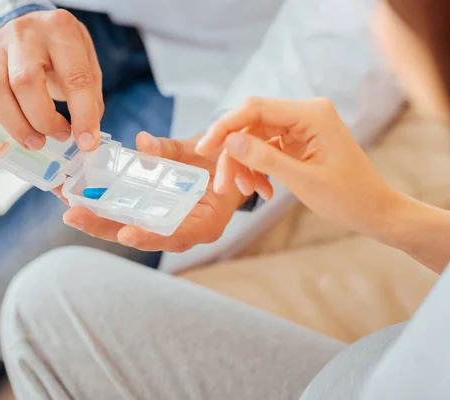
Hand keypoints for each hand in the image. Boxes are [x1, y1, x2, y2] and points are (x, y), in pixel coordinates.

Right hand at [0, 10, 102, 151]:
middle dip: (43, 120)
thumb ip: (89, 97)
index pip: (74, 77)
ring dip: (15, 124)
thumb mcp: (86, 63)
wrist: (32, 26)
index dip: (83, 115)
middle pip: (25, 82)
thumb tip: (85, 137)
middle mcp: (23, 34)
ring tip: (35, 142)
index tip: (87, 143)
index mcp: (60, 30)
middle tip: (58, 136)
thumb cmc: (62, 51)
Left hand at [61, 132, 254, 251]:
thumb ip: (173, 150)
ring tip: (68, 206)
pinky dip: (105, 208)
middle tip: (73, 214)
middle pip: (141, 236)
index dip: (150, 236)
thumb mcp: (205, 152)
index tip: (126, 234)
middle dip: (105, 228)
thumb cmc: (225, 161)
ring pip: (130, 227)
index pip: (176, 236)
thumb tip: (143, 143)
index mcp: (205, 223)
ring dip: (98, 219)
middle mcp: (184, 231)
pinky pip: (129, 215)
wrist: (230, 166)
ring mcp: (168, 224)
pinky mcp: (155, 214)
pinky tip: (81, 197)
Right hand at [196, 97, 400, 235]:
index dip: (225, 127)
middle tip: (222, 184)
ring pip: (255, 139)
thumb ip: (264, 158)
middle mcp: (305, 113)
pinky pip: (266, 149)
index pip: (255, 109)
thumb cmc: (348, 197)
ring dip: (245, 166)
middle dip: (234, 154)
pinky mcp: (299, 140)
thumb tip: (229, 140)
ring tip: (248, 192)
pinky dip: (259, 169)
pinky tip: (263, 191)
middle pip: (252, 125)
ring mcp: (301, 126)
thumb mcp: (302, 180)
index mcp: (311, 113)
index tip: (204, 149)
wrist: (374, 211)